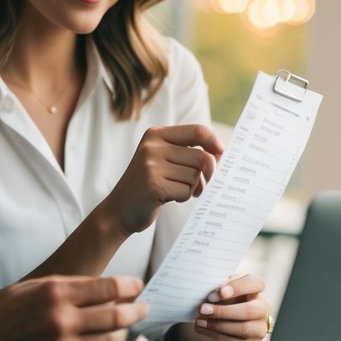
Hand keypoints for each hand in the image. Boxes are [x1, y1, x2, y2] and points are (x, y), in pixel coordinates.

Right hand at [0, 274, 147, 340]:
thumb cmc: (4, 313)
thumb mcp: (34, 286)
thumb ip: (70, 286)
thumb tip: (107, 290)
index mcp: (56, 293)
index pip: (109, 288)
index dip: (130, 287)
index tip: (137, 287)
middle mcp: (62, 321)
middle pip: (117, 316)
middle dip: (136, 311)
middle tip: (143, 309)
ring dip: (120, 334)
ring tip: (122, 328)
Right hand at [106, 124, 223, 237]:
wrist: (119, 209)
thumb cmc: (148, 184)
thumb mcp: (162, 159)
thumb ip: (187, 152)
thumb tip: (220, 152)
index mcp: (156, 135)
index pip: (197, 131)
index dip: (214, 142)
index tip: (221, 153)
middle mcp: (152, 147)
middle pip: (201, 157)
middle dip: (207, 174)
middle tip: (200, 185)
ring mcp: (151, 166)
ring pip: (195, 176)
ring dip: (192, 188)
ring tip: (178, 190)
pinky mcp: (153, 186)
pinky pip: (186, 191)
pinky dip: (183, 198)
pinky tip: (169, 198)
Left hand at [173, 272, 270, 340]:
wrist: (222, 327)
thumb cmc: (223, 302)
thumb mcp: (222, 290)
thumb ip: (221, 287)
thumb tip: (215, 294)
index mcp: (255, 291)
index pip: (256, 284)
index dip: (239, 287)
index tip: (220, 291)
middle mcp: (262, 310)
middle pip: (249, 311)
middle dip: (223, 311)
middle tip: (202, 309)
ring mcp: (259, 330)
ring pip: (243, 329)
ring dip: (217, 325)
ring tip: (199, 320)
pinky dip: (215, 336)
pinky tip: (202, 329)